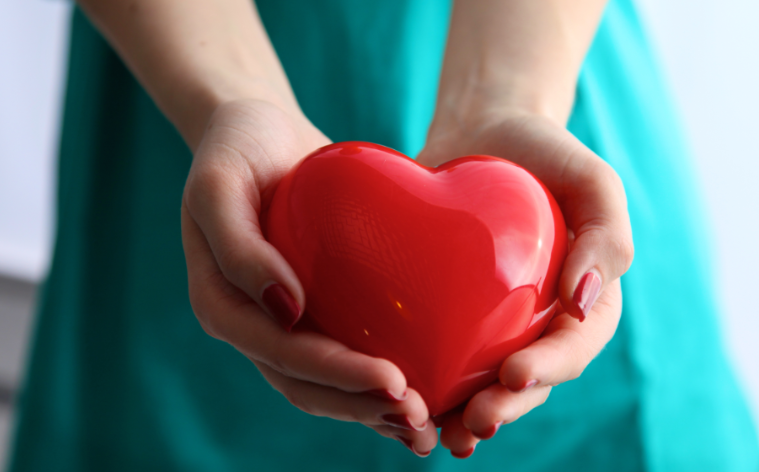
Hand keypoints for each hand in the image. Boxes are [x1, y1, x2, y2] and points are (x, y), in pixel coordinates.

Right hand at [181, 98, 436, 454]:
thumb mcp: (219, 184)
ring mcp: (284, 320)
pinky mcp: (314, 306)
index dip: (335, 375)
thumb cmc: (235, 150)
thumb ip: (238, 247)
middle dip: (362, 405)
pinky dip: (375, 380)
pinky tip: (422, 392)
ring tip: (428, 426)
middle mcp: (253, 323)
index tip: (395, 381)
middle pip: (306, 383)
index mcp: (223, 304)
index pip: (280, 354)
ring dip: (372, 410)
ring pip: (325, 383)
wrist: (258, 131)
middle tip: (423, 416)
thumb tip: (286, 308)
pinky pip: (344, 351)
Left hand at [417, 110, 632, 456]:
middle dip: (503, 408)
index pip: (572, 348)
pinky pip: (441, 351)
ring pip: (482, 380)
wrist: (485, 131)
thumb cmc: (546, 153)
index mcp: (582, 302)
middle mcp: (538, 321)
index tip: (514, 376)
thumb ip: (609, 236)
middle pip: (526, 380)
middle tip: (474, 423)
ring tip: (440, 433)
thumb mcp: (594, 182)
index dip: (548, 370)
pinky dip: (426, 380)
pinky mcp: (450, 310)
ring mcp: (493, 321)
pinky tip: (401, 397)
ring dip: (463, 413)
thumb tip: (586, 300)